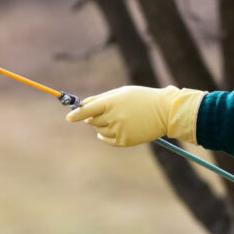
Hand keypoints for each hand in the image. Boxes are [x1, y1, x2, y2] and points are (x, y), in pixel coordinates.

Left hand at [66, 85, 205, 146]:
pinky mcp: (125, 141)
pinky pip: (106, 140)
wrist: (165, 111)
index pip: (88, 110)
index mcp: (112, 103)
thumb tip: (82, 105)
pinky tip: (112, 130)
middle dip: (93, 117)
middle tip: (106, 112)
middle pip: (91, 121)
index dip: (76, 114)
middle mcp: (114, 117)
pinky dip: (105, 136)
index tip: (68, 118)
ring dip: (102, 126)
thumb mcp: (121, 93)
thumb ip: (100, 99)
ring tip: (117, 119)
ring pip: (99, 130)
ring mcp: (119, 130)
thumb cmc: (141, 98)